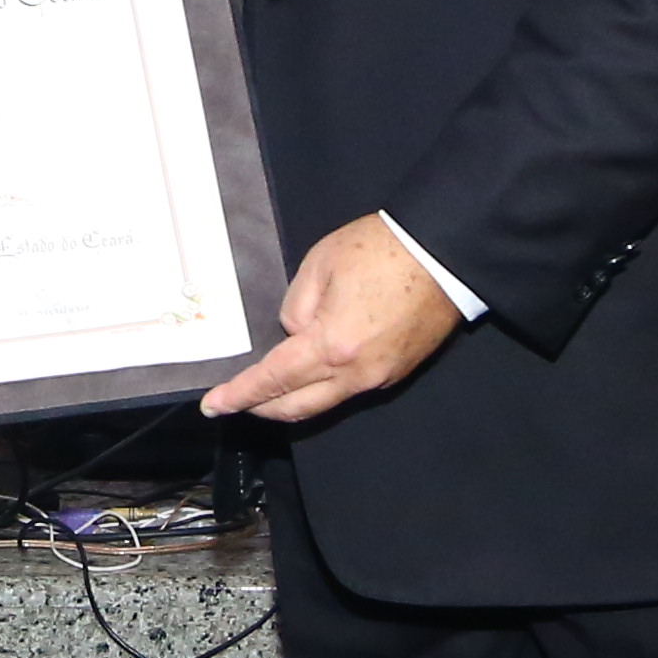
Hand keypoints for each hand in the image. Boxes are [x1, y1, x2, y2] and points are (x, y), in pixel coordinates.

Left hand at [200, 213, 463, 423]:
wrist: (445, 252)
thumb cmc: (382, 250)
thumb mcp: (319, 265)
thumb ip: (296, 307)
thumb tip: (295, 333)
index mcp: (330, 346)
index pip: (271, 381)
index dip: (238, 395)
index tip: (213, 406)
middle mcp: (356, 374)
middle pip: (296, 407)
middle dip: (260, 408)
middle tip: (236, 401)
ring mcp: (380, 378)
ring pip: (325, 404)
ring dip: (292, 401)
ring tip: (268, 391)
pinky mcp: (398, 372)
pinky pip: (351, 390)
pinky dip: (324, 388)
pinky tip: (313, 374)